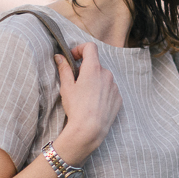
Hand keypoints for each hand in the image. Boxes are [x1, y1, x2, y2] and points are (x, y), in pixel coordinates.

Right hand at [54, 41, 121, 161]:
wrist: (90, 130)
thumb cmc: (76, 108)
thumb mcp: (66, 87)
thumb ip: (64, 69)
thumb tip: (59, 57)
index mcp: (93, 68)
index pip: (90, 47)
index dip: (80, 49)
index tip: (73, 58)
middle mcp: (107, 74)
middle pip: (96, 64)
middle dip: (86, 69)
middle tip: (76, 82)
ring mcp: (114, 86)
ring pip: (103, 77)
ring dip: (95, 81)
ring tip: (85, 96)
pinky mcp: (118, 98)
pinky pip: (110, 90)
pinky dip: (102, 92)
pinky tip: (94, 104)